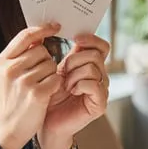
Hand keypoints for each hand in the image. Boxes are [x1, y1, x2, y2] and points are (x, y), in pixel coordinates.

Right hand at [0, 23, 62, 148]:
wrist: (8, 127)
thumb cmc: (12, 99)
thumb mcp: (8, 74)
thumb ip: (20, 55)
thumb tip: (39, 36)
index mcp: (3, 61)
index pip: (25, 35)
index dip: (42, 29)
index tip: (55, 26)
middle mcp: (11, 69)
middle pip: (42, 50)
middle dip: (46, 60)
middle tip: (39, 75)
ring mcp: (23, 81)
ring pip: (51, 64)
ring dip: (51, 74)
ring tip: (40, 86)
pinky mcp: (37, 94)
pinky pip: (56, 79)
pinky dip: (55, 85)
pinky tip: (46, 93)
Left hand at [37, 34, 110, 148]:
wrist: (45, 121)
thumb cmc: (48, 96)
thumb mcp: (52, 70)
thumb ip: (56, 51)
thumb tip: (50, 27)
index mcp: (90, 66)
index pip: (101, 46)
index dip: (91, 39)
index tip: (75, 38)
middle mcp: (100, 76)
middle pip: (95, 55)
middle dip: (74, 60)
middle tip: (63, 72)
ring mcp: (102, 90)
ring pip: (93, 68)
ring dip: (74, 75)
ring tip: (65, 85)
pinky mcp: (100, 104)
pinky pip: (94, 85)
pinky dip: (79, 85)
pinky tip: (72, 91)